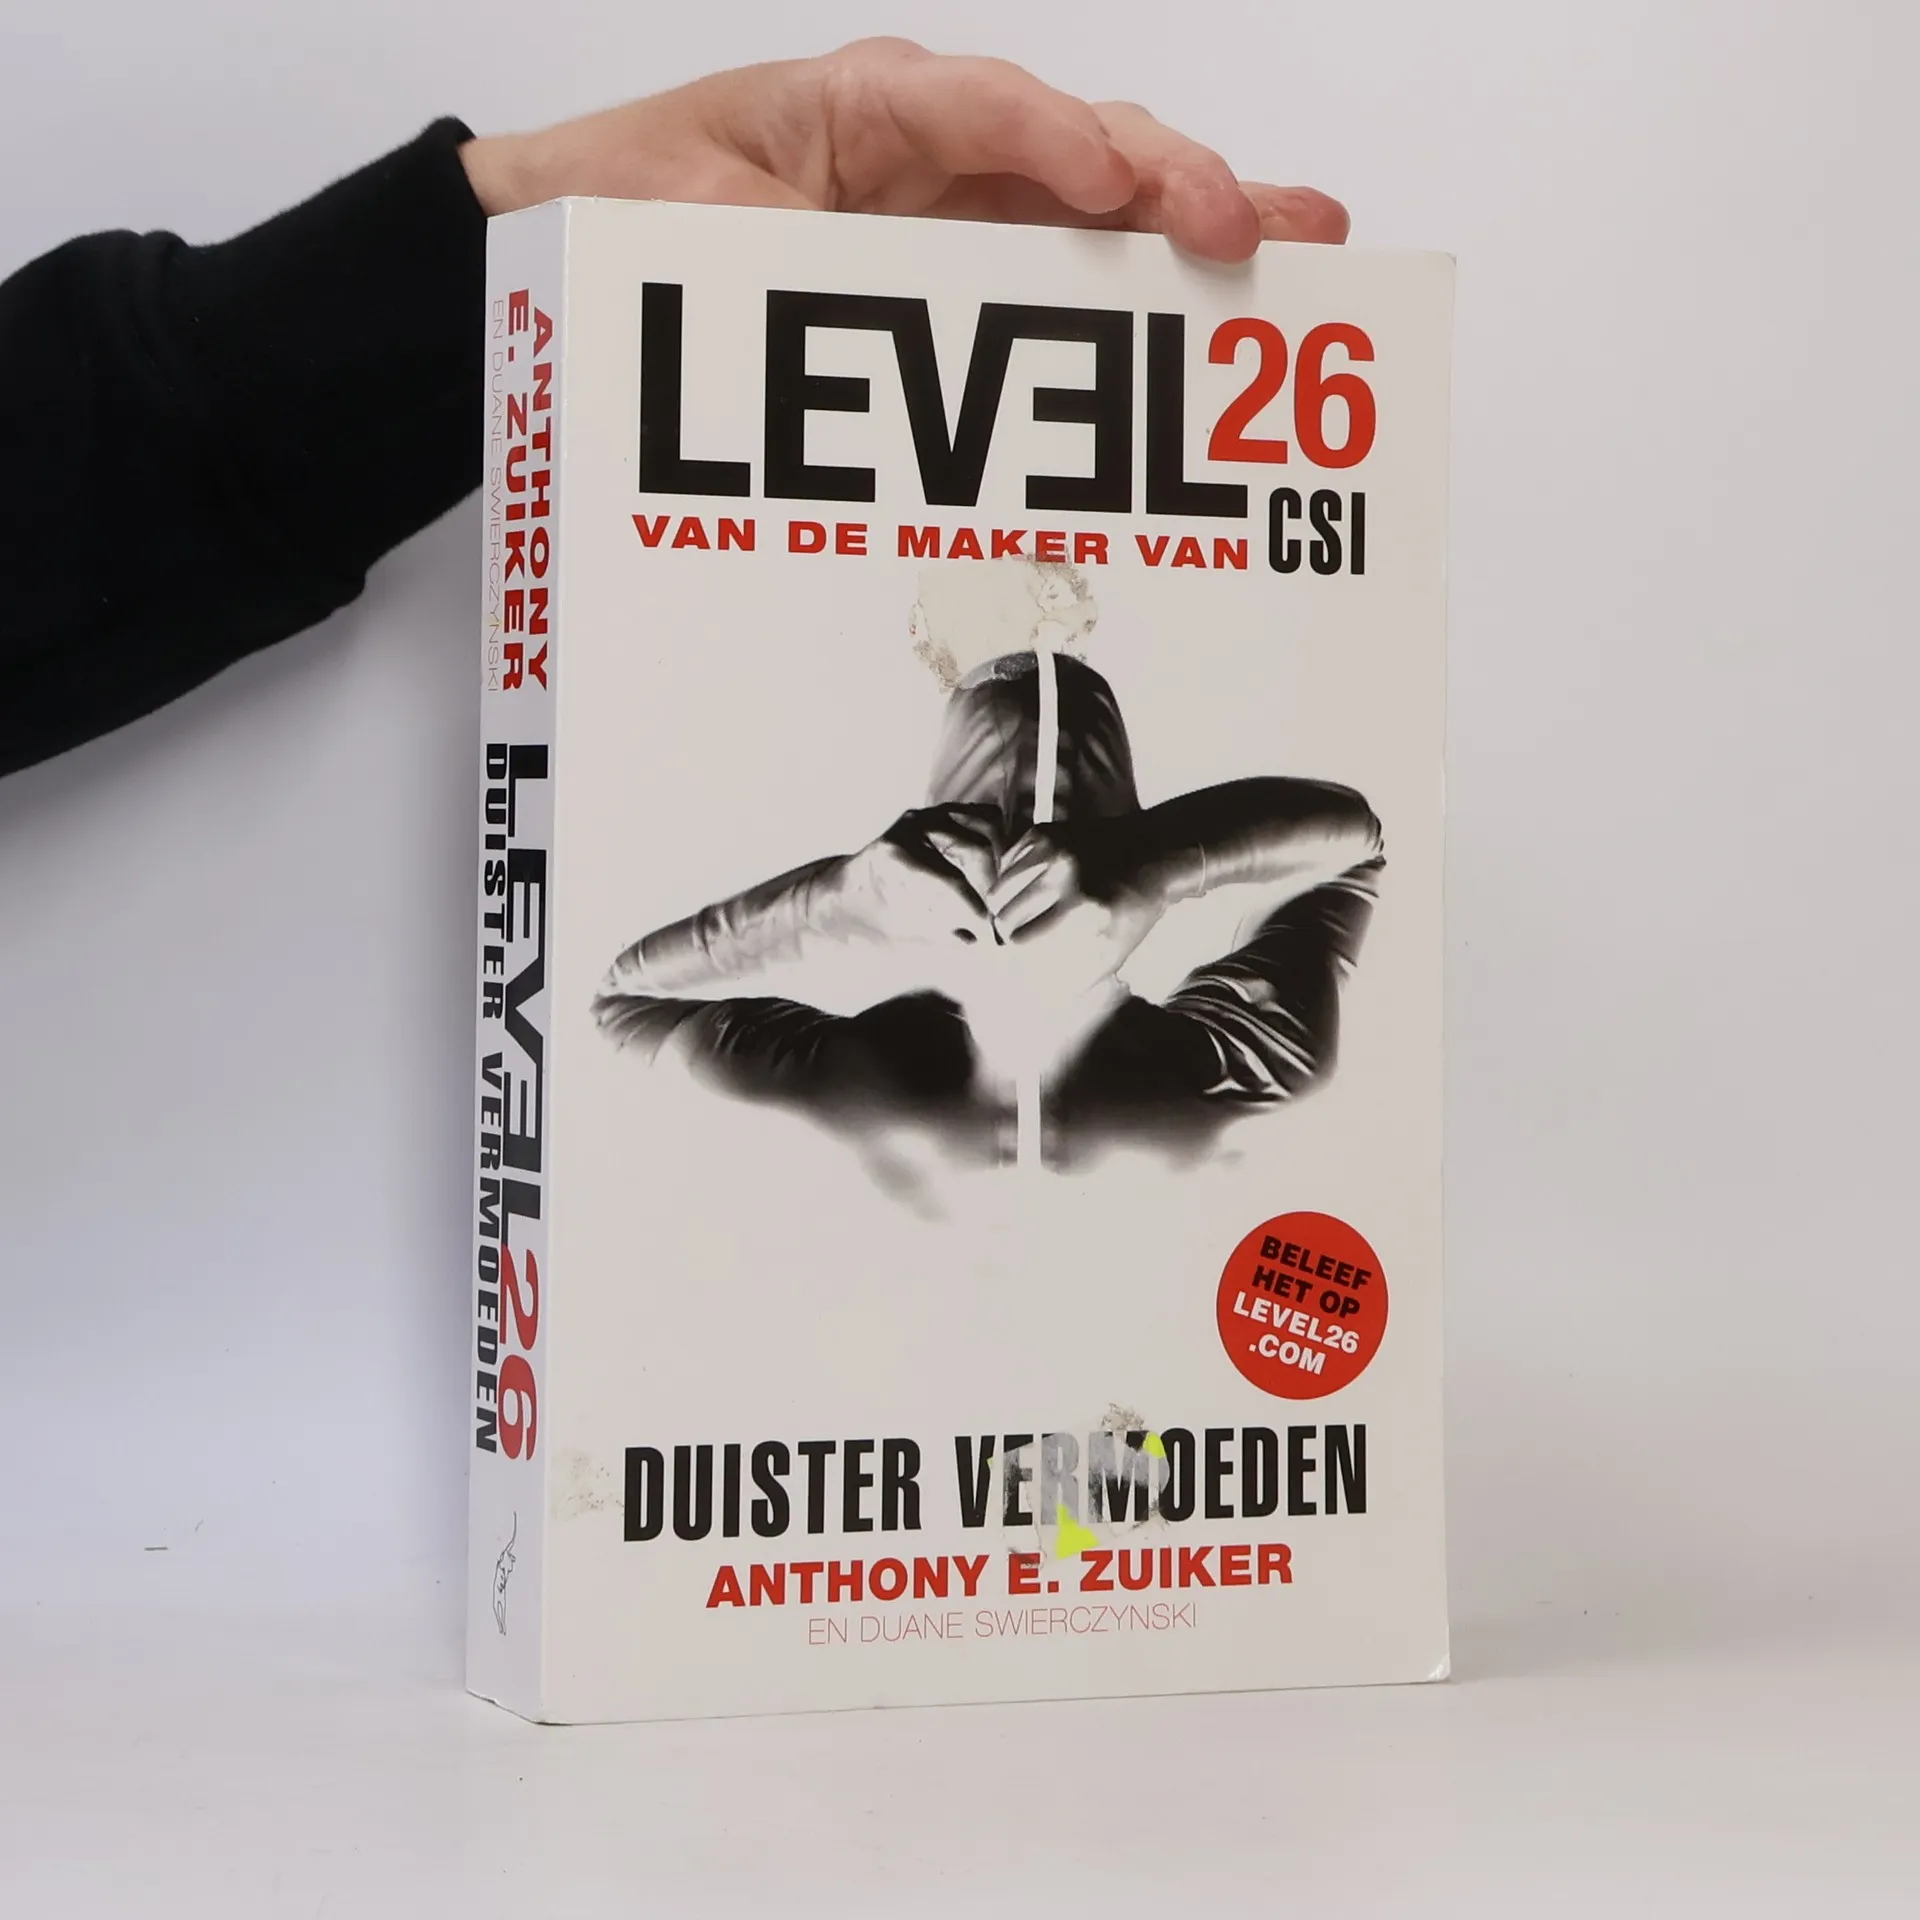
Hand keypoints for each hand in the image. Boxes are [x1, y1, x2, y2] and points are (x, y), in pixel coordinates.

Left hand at [458, 39, 1346, 261]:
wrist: (587, 236)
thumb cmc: (631, 200)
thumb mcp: (675, 214)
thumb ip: (748, 244)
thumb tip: (815, 292)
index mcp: (864, 108)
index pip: (978, 107)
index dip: (1052, 142)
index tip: (1113, 183)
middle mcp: (934, 151)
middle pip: (1078, 145)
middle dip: (1175, 181)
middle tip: (1253, 226)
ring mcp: (966, 210)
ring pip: (1103, 203)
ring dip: (1199, 223)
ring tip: (1294, 247)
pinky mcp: (973, 271)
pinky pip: (1071, 270)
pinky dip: (1148, 286)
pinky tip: (1217, 298)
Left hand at [830, 804, 1003, 948]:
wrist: (845, 892)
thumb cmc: (871, 916)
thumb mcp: (903, 931)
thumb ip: (942, 934)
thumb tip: (982, 940)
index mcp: (896, 855)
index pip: (952, 880)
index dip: (978, 909)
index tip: (992, 933)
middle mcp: (913, 826)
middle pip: (977, 848)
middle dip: (994, 885)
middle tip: (1000, 915)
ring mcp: (930, 814)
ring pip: (987, 825)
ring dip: (1000, 861)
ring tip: (1000, 894)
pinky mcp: (943, 812)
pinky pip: (983, 819)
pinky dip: (998, 842)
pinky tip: (999, 874)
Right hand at [988, 820, 1169, 983]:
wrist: (1154, 854)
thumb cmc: (1133, 913)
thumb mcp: (1111, 953)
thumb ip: (1070, 978)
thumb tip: (1029, 992)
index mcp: (1085, 911)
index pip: (1021, 943)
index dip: (1020, 955)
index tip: (1026, 956)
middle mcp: (1065, 876)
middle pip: (1004, 920)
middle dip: (1010, 934)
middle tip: (1022, 936)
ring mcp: (1052, 850)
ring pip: (997, 894)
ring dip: (1006, 909)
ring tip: (1022, 915)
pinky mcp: (1044, 832)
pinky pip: (1005, 868)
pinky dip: (1010, 882)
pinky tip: (1029, 888)